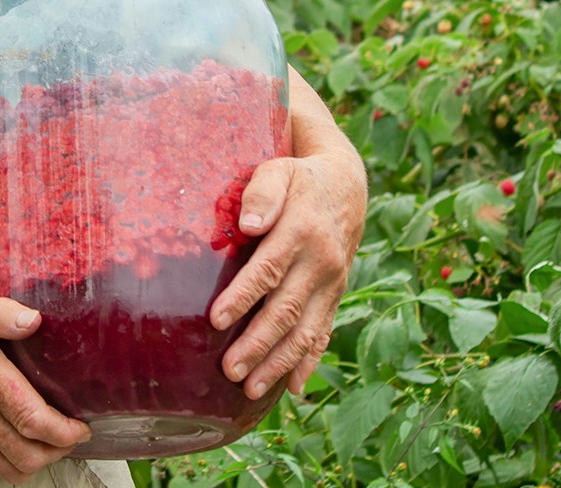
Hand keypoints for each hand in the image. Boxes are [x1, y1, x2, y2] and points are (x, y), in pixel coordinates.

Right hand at [0, 287, 88, 482]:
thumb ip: (1, 312)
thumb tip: (34, 320)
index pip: (37, 422)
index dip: (66, 432)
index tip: (82, 426)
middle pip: (30, 455)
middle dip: (59, 451)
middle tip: (71, 434)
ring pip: (12, 468)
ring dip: (38, 461)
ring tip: (50, 442)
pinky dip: (11, 466)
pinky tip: (20, 446)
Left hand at [209, 73, 366, 401]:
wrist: (345, 186)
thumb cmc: (298, 178)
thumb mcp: (279, 171)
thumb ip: (263, 192)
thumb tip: (248, 223)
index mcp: (301, 231)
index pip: (269, 269)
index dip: (243, 296)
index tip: (216, 320)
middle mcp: (320, 263)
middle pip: (286, 309)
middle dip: (258, 343)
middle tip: (229, 370)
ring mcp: (331, 283)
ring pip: (306, 330)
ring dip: (279, 362)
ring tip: (250, 389)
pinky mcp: (334, 295)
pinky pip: (323, 332)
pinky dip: (309, 361)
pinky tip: (294, 388)